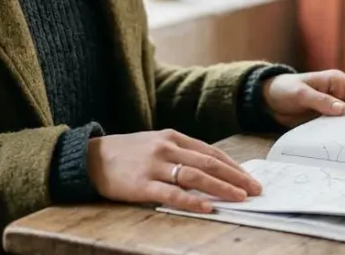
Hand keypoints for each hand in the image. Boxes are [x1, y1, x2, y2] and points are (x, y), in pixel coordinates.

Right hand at [86, 129, 261, 213]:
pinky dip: (192, 201)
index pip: (211, 152)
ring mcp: (154, 166)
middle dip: (236, 178)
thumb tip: (211, 170)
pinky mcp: (141, 185)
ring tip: (239, 198)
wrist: (90, 158)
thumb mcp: (156, 144)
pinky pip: (172, 194)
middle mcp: (166, 148)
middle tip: (254, 190)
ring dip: (221, 188)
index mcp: (172, 137)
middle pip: (209, 163)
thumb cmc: (126, 153)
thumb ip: (180, 154)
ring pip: (195, 177)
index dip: (234, 166)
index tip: (250, 178)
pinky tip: (207, 207)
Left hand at [261, 70, 344, 127]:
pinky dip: (344, 134)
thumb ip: (321, 101)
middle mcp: (340, 94)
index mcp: (338, 81)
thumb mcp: (301, 94)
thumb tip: (343, 109)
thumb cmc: (285, 89)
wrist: (269, 99)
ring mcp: (335, 107)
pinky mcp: (328, 118)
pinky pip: (340, 127)